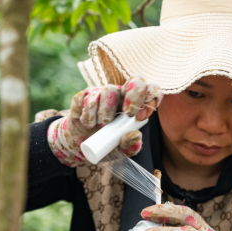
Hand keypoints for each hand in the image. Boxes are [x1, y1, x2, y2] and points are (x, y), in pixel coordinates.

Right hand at [46, 74, 162, 166]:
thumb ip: (130, 147)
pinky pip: (88, 97)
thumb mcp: (120, 151)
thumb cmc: (105, 146)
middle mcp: (122, 94)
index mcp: (136, 105)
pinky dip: (88, 113)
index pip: (151, 90)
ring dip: (106, 110)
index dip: (151, 97)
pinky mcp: (84, 95)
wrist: (80, 147)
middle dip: (135, 95)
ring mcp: (102, 92)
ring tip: (102, 125)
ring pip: (109, 90)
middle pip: (136, 79)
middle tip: (128, 114)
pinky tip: (88, 123)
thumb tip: (135, 135)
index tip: (140, 116)